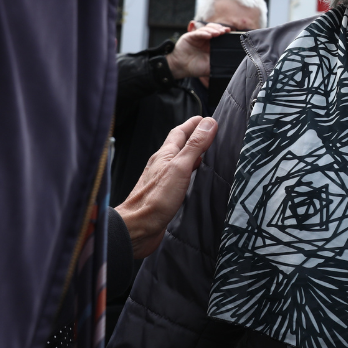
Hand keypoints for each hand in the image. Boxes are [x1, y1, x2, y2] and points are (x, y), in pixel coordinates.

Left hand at [115, 116, 216, 258]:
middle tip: (210, 133)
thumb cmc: (155, 200)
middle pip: (178, 145)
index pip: (180, 132)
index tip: (207, 118)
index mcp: (164, 155)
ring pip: (179, 162)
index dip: (193, 123)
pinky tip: (195, 179)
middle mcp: (161, 165)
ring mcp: (162, 181)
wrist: (137, 228)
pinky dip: (189, 173)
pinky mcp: (164, 196)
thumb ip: (194, 145)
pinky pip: (179, 178)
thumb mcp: (180, 167)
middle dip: (194, 137)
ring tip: (207, 154)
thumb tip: (208, 123)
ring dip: (192, 155)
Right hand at [166, 22, 229, 79]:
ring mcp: (197, 37)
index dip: (224, 33)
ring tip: (219, 33)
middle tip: (225, 32)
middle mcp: (204, 39)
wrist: (181, 69)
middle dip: (220, 29)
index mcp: (210, 44)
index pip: (218, 35)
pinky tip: (209, 35)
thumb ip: (219, 63)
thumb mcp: (210, 66)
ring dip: (213, 30)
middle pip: (213, 29)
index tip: (231, 33)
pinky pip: (197, 33)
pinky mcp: (189, 37)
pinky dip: (204, 33)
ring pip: (206, 29)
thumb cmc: (195, 68)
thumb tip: (232, 64)